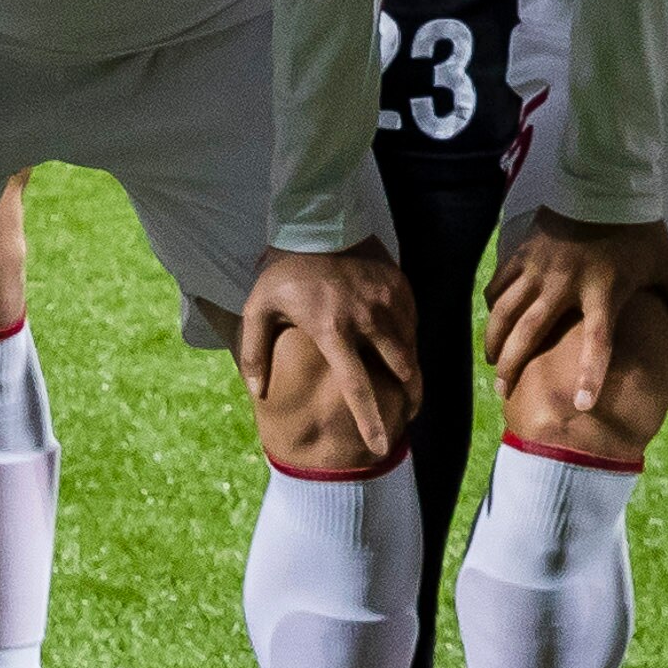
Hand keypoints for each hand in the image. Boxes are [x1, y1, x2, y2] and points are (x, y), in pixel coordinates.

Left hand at [238, 243, 423, 458]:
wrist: (318, 221)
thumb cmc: (285, 271)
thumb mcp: (258, 308)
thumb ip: (256, 353)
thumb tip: (258, 394)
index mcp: (332, 330)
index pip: (357, 386)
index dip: (370, 420)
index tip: (381, 446)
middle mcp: (366, 320)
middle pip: (401, 372)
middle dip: (408, 400)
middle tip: (406, 416)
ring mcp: (387, 302)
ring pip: (411, 349)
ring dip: (410, 373)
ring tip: (407, 390)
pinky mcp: (400, 287)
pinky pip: (412, 323)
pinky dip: (409, 340)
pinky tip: (400, 349)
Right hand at [481, 216, 667, 428]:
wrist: (606, 183)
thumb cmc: (641, 233)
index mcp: (604, 291)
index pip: (598, 341)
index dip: (590, 373)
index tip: (581, 404)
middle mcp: (565, 283)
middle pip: (531, 331)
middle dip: (513, 365)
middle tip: (502, 392)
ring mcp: (539, 267)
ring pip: (505, 310)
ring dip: (495, 340)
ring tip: (491, 363)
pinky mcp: (524, 253)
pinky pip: (500, 285)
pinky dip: (493, 307)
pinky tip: (494, 320)